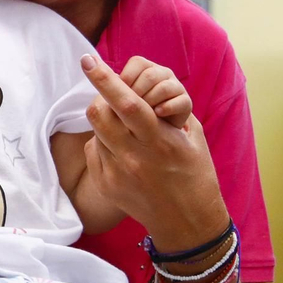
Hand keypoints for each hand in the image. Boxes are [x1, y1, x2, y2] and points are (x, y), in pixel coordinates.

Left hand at [79, 53, 227, 249]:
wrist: (188, 222)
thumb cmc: (195, 172)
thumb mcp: (189, 136)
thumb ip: (164, 110)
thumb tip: (133, 89)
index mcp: (160, 141)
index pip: (127, 103)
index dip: (105, 79)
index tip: (88, 60)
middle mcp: (135, 156)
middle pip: (99, 114)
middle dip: (100, 96)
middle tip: (110, 95)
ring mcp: (117, 173)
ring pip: (95, 131)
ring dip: (104, 121)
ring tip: (123, 128)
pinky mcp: (106, 184)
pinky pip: (94, 151)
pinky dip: (104, 143)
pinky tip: (122, 151)